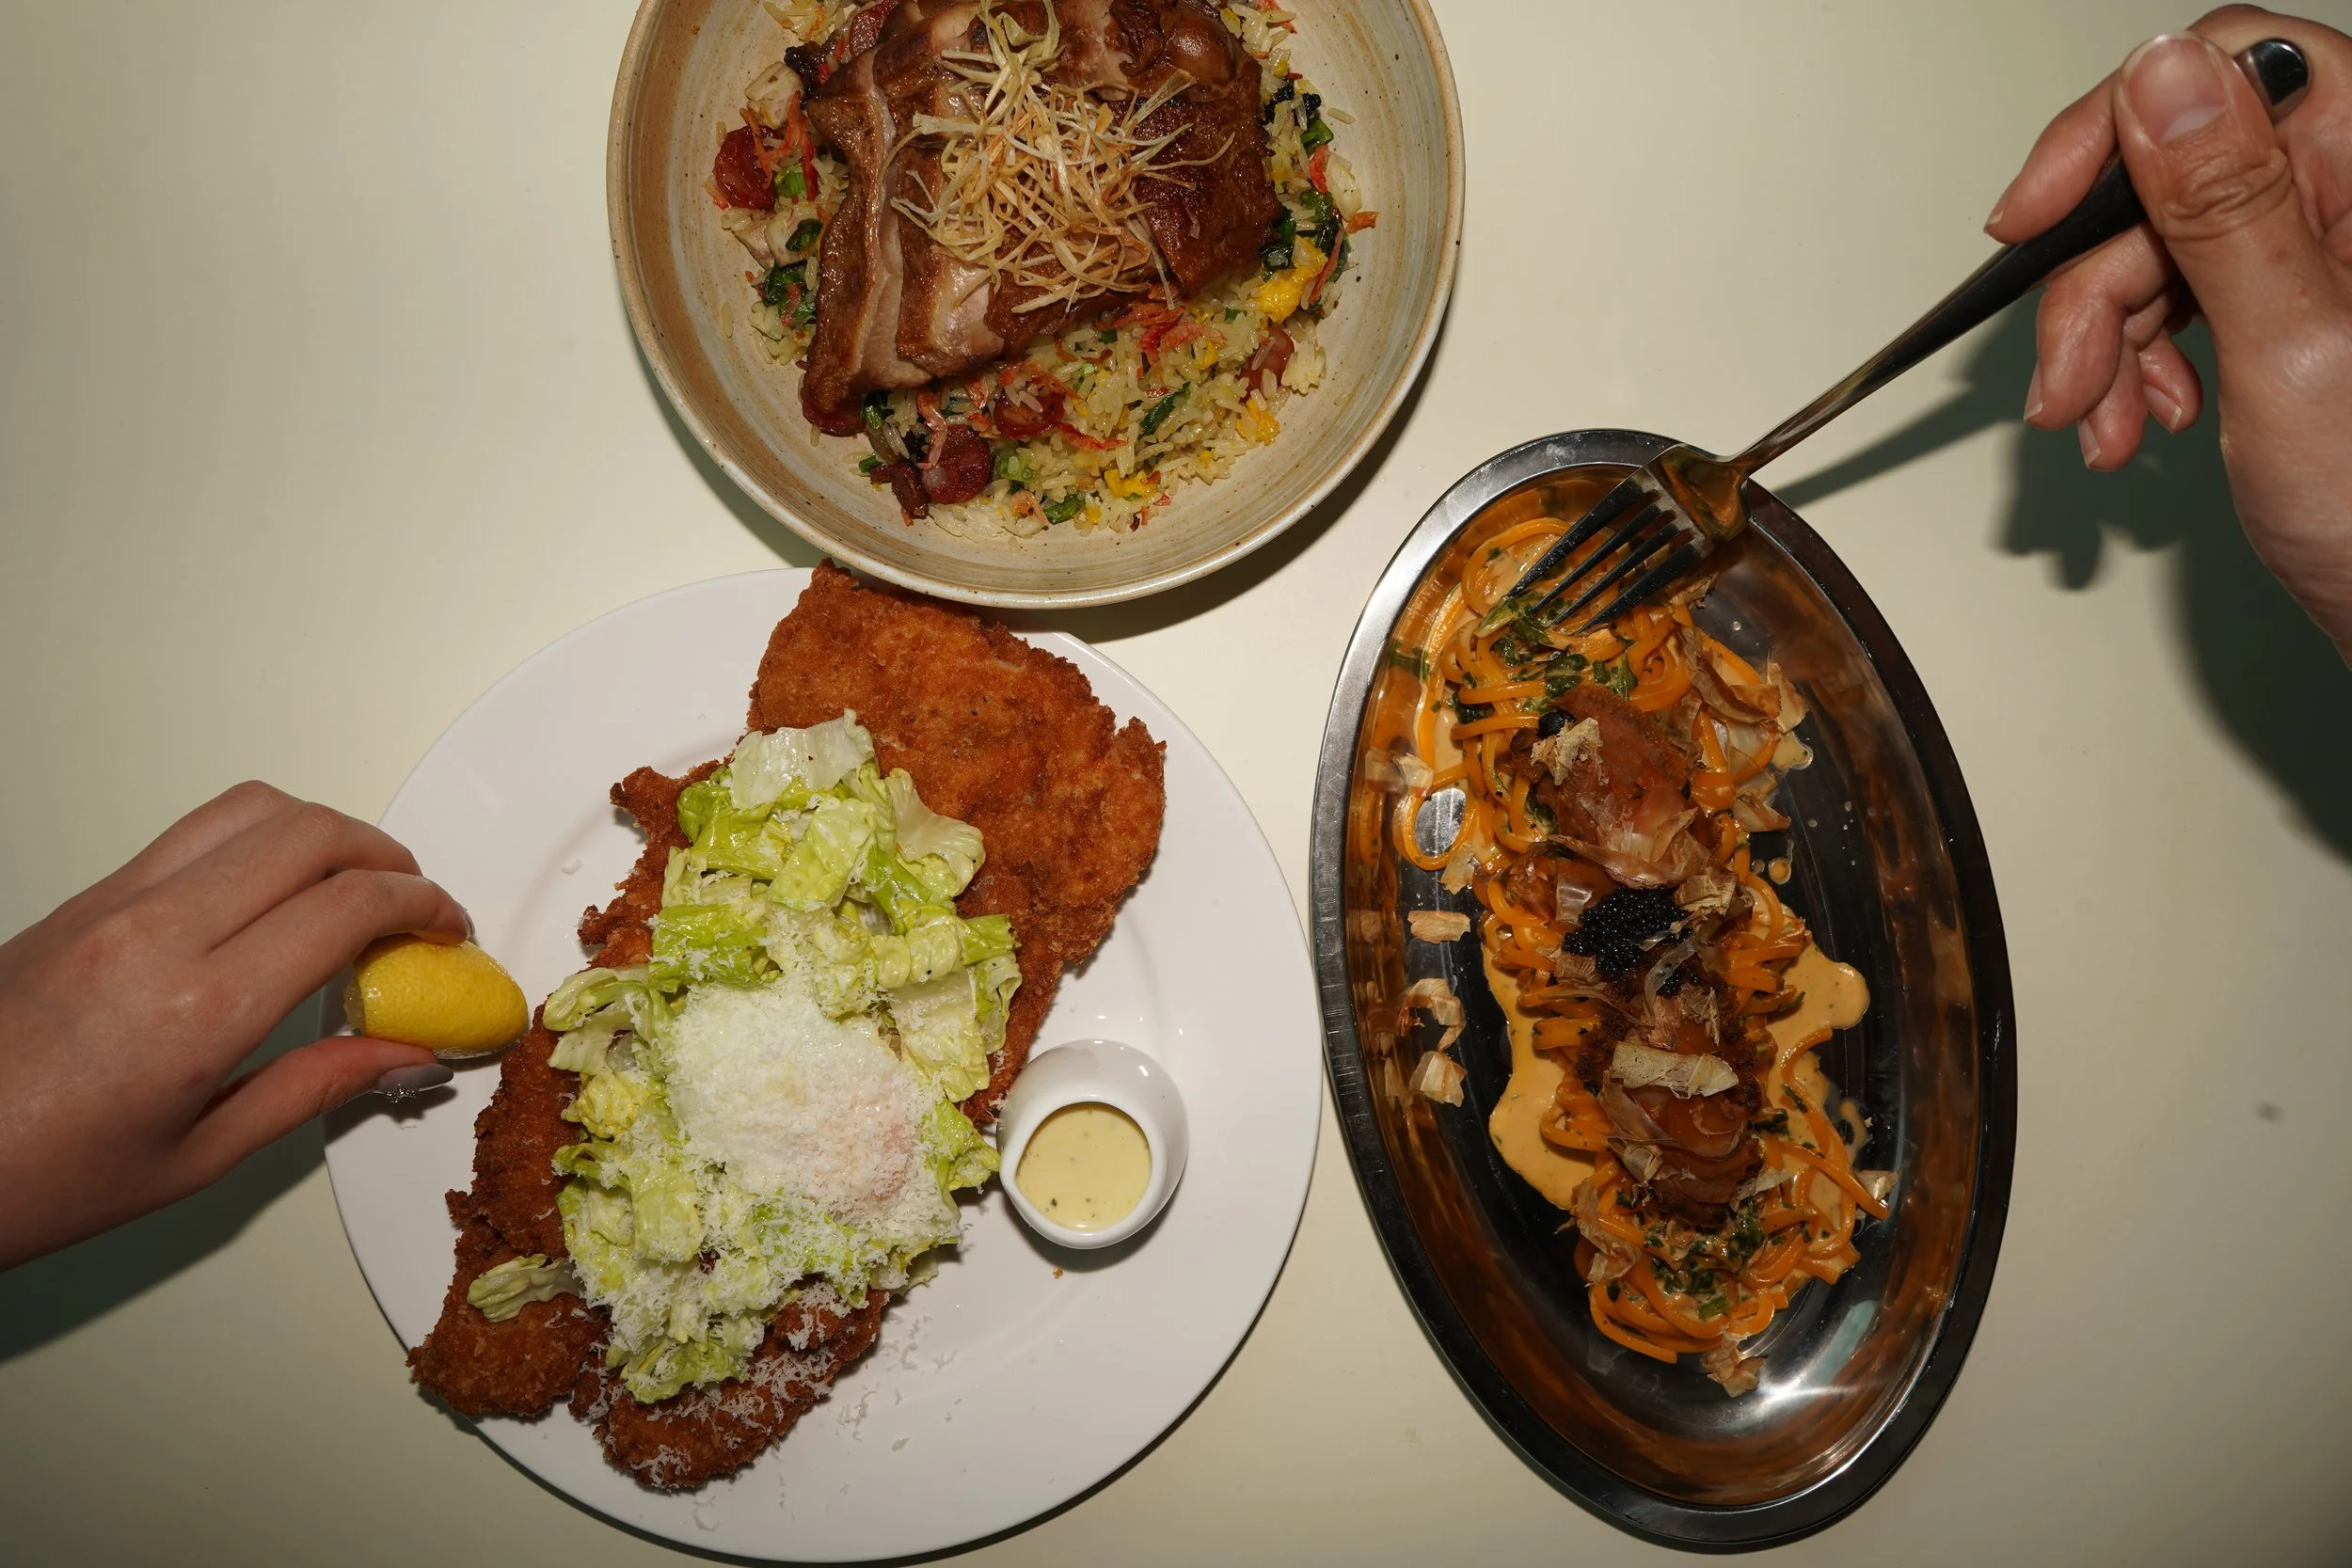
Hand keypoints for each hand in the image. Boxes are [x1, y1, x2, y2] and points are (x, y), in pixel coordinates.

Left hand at [0, 782, 466, 1268]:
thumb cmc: (33, 1179)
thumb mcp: (196, 1159)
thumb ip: (313, 1089)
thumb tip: (403, 1056)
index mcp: (199, 1009)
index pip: (346, 906)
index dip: (421, 905)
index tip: (448, 930)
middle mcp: (156, 934)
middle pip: (309, 832)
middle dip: (387, 854)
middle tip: (416, 902)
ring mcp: (112, 903)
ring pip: (251, 809)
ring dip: (324, 832)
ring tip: (354, 884)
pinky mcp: (83, 897)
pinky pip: (194, 833)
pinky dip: (261, 842)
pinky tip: (275, 898)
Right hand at [1989, 8, 2351, 655]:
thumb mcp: (2293, 347)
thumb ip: (2224, 204)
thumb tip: (2163, 76)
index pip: (2229, 68)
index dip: (2116, 130)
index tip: (2032, 215)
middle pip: (2170, 177)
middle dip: (2095, 288)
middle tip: (2067, 381)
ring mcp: (2322, 248)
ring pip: (2157, 247)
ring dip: (2102, 342)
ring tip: (2101, 427)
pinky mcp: (2287, 303)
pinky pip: (2177, 301)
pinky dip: (2133, 365)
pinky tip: (2139, 420)